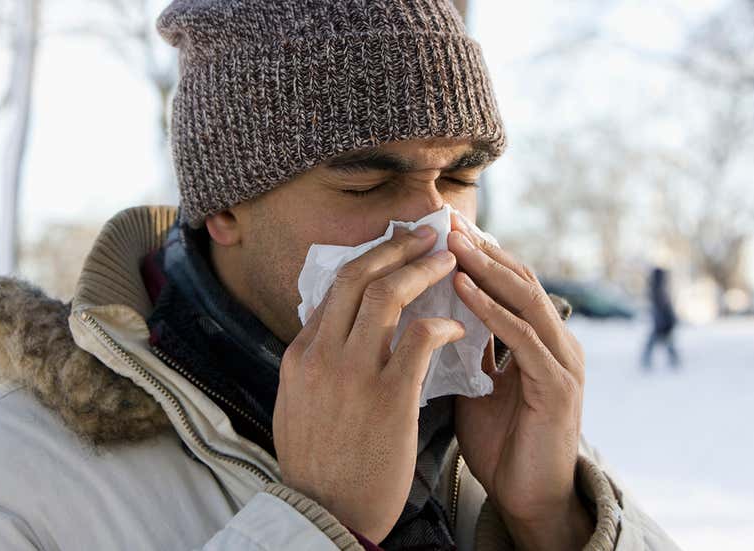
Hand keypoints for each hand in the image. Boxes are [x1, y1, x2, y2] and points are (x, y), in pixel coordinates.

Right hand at [273, 226, 465, 542]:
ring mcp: (353, 373)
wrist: (324, 515)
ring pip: (388, 295)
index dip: (369, 261)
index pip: (333, 289)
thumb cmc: (317, 464)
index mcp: (300, 355)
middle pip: (357, 276)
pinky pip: (421, 338)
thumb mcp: (297, 404)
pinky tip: (456, 327)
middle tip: (425, 234)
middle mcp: (321, 355)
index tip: (394, 249)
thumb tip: (329, 330)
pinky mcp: (389, 397)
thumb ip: (314, 364)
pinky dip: (442, 322)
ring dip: (422, 269)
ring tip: (449, 260)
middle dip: (395, 247)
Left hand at [448, 214, 592, 550]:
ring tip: (452, 243)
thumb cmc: (501, 443)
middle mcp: (555, 341)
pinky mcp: (558, 387)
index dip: (476, 251)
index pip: (506, 281)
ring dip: (486, 268)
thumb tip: (425, 313)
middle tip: (445, 219)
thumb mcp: (475, 384)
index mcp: (536, 338)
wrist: (528, 499)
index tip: (439, 225)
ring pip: (525, 298)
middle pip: (518, 278)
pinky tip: (463, 288)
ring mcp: (562, 362)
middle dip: (480, 247)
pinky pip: (523, 339)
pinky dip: (492, 310)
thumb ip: (463, 348)